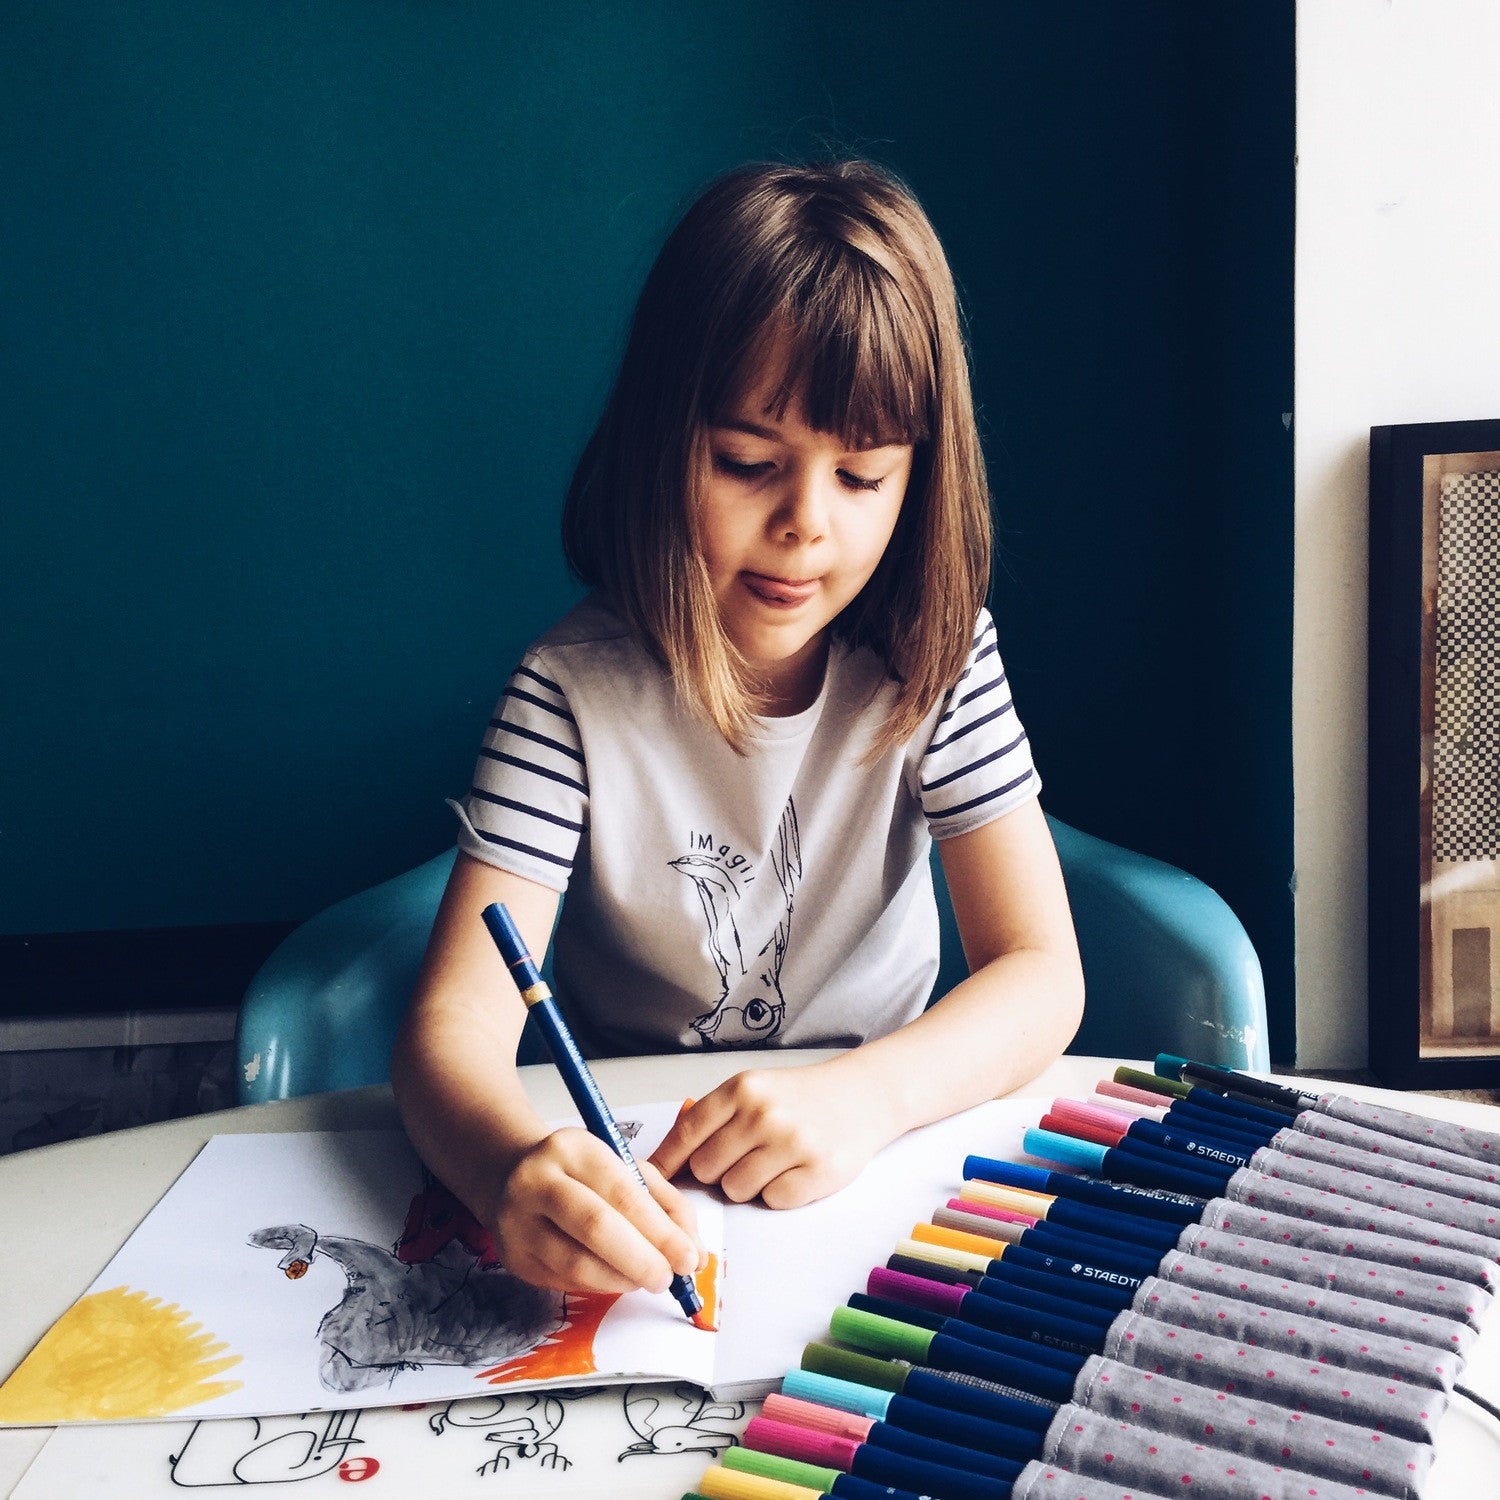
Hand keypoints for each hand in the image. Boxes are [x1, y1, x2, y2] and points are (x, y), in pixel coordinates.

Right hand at [489, 1127, 704, 1294]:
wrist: (509, 1174)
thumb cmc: (580, 1172)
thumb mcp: (623, 1168)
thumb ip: (665, 1204)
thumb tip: (695, 1253)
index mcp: (574, 1148)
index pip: (622, 1193)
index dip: (660, 1231)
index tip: (688, 1258)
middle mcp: (538, 1181)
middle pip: (595, 1227)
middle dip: (641, 1260)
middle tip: (667, 1279)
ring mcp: (518, 1222)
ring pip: (577, 1264)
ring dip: (622, 1280)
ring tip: (645, 1279)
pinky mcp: (514, 1258)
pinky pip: (564, 1282)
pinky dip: (599, 1286)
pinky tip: (616, 1278)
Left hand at [649, 1062, 896, 1208]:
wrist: (862, 1095)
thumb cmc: (800, 1097)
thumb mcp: (753, 1090)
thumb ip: (712, 1119)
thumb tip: (663, 1162)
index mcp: (743, 1088)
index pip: (686, 1133)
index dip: (665, 1162)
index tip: (651, 1182)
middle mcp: (765, 1113)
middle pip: (707, 1169)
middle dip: (718, 1171)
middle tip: (745, 1156)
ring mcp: (793, 1143)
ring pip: (736, 1190)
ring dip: (749, 1184)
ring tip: (774, 1161)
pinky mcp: (819, 1172)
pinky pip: (773, 1202)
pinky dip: (779, 1193)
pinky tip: (795, 1170)